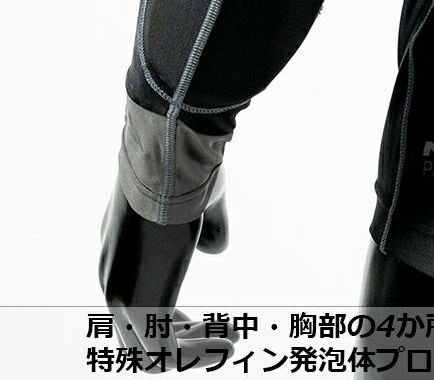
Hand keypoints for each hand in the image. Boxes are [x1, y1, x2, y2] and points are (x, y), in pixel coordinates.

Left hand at [99, 169, 239, 370]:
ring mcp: (123, 292)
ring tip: (233, 339)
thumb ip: (207, 227)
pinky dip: (198, 356)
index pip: (138, 302)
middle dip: (186, 339)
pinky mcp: (140, 303)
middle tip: (227, 333)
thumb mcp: (200, 203)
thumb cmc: (187, 174)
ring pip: (150, 351)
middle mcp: (114, 276)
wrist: (171, 162)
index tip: (211, 321)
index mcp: (122, 250)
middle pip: (138, 335)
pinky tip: (228, 344)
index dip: (177, 320)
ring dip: (195, 352)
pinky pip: (164, 354)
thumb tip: (215, 248)